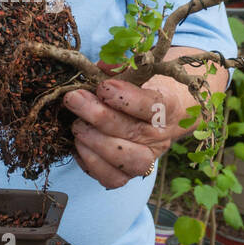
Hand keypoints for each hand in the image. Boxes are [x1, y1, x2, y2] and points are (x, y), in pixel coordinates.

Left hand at [65, 72, 195, 190]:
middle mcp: (161, 136)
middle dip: (97, 115)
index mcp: (169, 107)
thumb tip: (102, 66)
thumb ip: (119, 68)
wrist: (159, 115)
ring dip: (94, 142)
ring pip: (124, 160)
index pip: (152, 106)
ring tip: (76, 126)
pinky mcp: (130, 175)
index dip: (125, 98)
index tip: (102, 86)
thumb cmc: (143, 88)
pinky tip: (79, 145)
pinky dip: (90, 163)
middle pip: (132, 132)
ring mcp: (147, 158)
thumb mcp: (138, 72)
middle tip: (74, 99)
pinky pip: (111, 178)